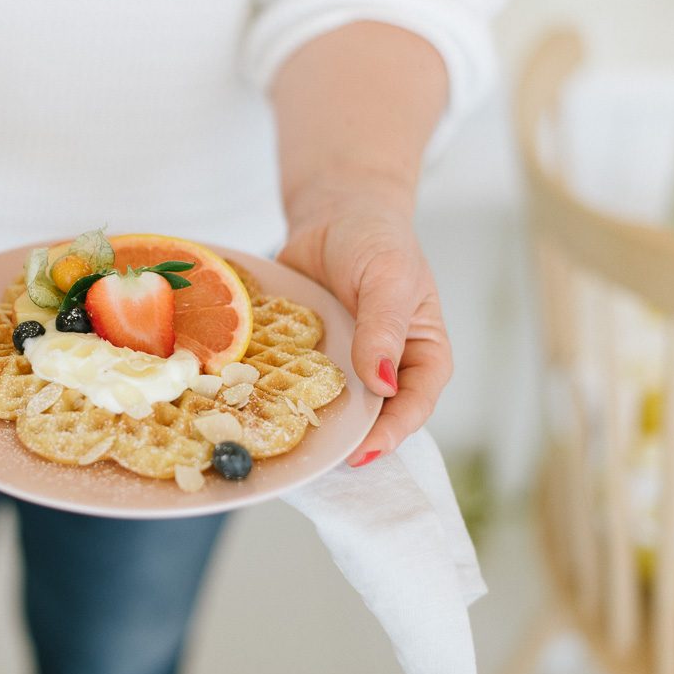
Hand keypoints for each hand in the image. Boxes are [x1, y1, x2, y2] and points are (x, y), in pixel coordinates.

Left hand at [278, 193, 451, 466]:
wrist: (335, 212)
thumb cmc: (377, 240)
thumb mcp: (389, 278)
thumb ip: (385, 330)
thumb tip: (383, 386)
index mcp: (423, 356)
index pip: (414, 406)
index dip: (391, 434)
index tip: (362, 452)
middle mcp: (384, 370)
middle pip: (372, 419)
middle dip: (346, 441)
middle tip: (317, 461)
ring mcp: (343, 366)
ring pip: (330, 407)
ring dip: (307, 424)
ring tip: (280, 443)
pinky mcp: (305, 358)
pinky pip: (290, 383)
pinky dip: (273, 395)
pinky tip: (250, 406)